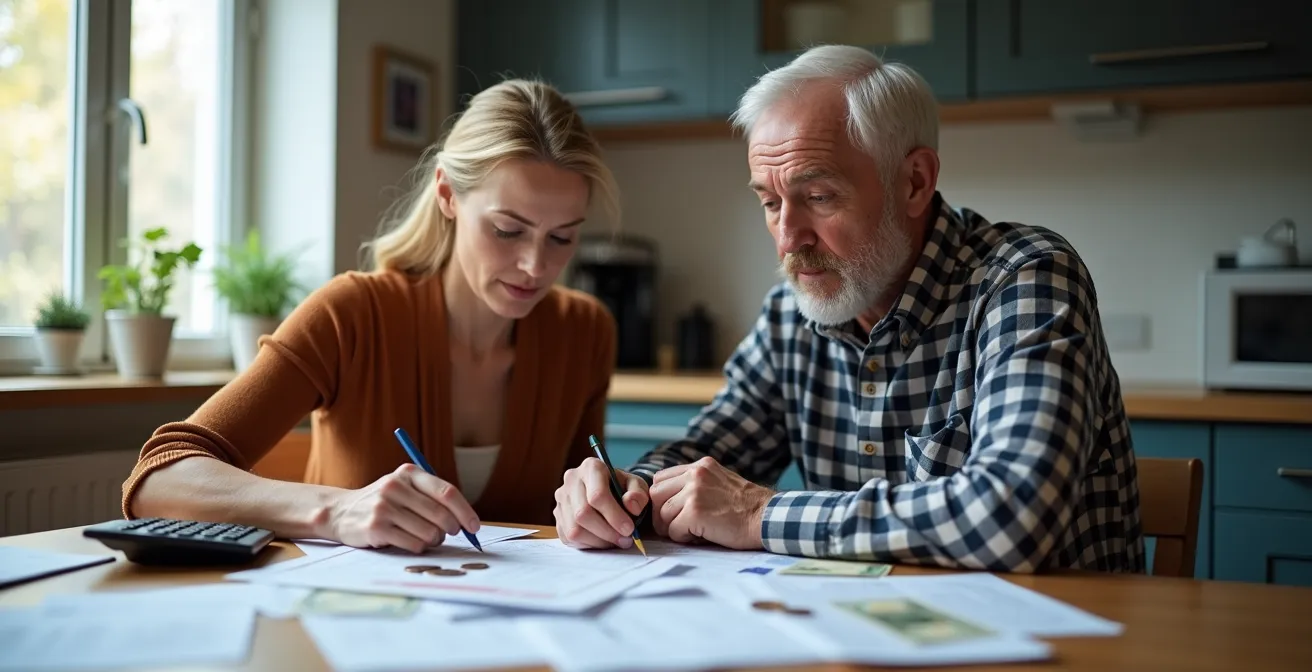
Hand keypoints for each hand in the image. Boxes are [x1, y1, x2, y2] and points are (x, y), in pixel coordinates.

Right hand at [322, 464, 479, 553]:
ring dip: (433, 540)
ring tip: (424, 537)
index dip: (465, 511)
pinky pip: (414, 544)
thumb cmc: (384, 503)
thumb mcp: (405, 488)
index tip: (474, 527)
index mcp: (408, 473)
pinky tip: (409, 542)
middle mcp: (395, 486)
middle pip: (441, 514)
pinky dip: (418, 547)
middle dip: (451, 529)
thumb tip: (465, 520)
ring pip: (429, 532)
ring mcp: (384, 507)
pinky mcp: (376, 527)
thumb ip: (432, 497)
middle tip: (448, 534)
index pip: (447, 492)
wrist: (340, 512)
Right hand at [555, 457, 648, 548]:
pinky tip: (602, 540)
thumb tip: (632, 506)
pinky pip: (569, 538)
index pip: (597, 495)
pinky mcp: (557, 516)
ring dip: (598, 541)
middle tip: (625, 540)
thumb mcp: (637, 485)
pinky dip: (588, 544)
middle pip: (583, 514)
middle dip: (607, 532)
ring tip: (615, 541)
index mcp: (591, 467)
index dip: (614, 516)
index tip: (629, 529)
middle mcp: (571, 480)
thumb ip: (638, 494)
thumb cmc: (623, 488)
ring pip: (574, 529)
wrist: (610, 491)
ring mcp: (561, 499)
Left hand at [649, 456, 772, 549]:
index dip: (662, 498)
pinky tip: (701, 536)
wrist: (768, 518)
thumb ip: (696, 485)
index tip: (673, 511)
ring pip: (662, 514)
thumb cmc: (747, 508)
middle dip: (661, 514)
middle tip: (676, 526)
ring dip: (673, 528)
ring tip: (693, 531)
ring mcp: (694, 492)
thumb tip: (667, 502)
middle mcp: (695, 474)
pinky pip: (673, 530)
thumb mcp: (720, 483)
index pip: (661, 478)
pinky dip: (683, 538)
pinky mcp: (695, 512)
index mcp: (701, 466)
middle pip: (655, 494)